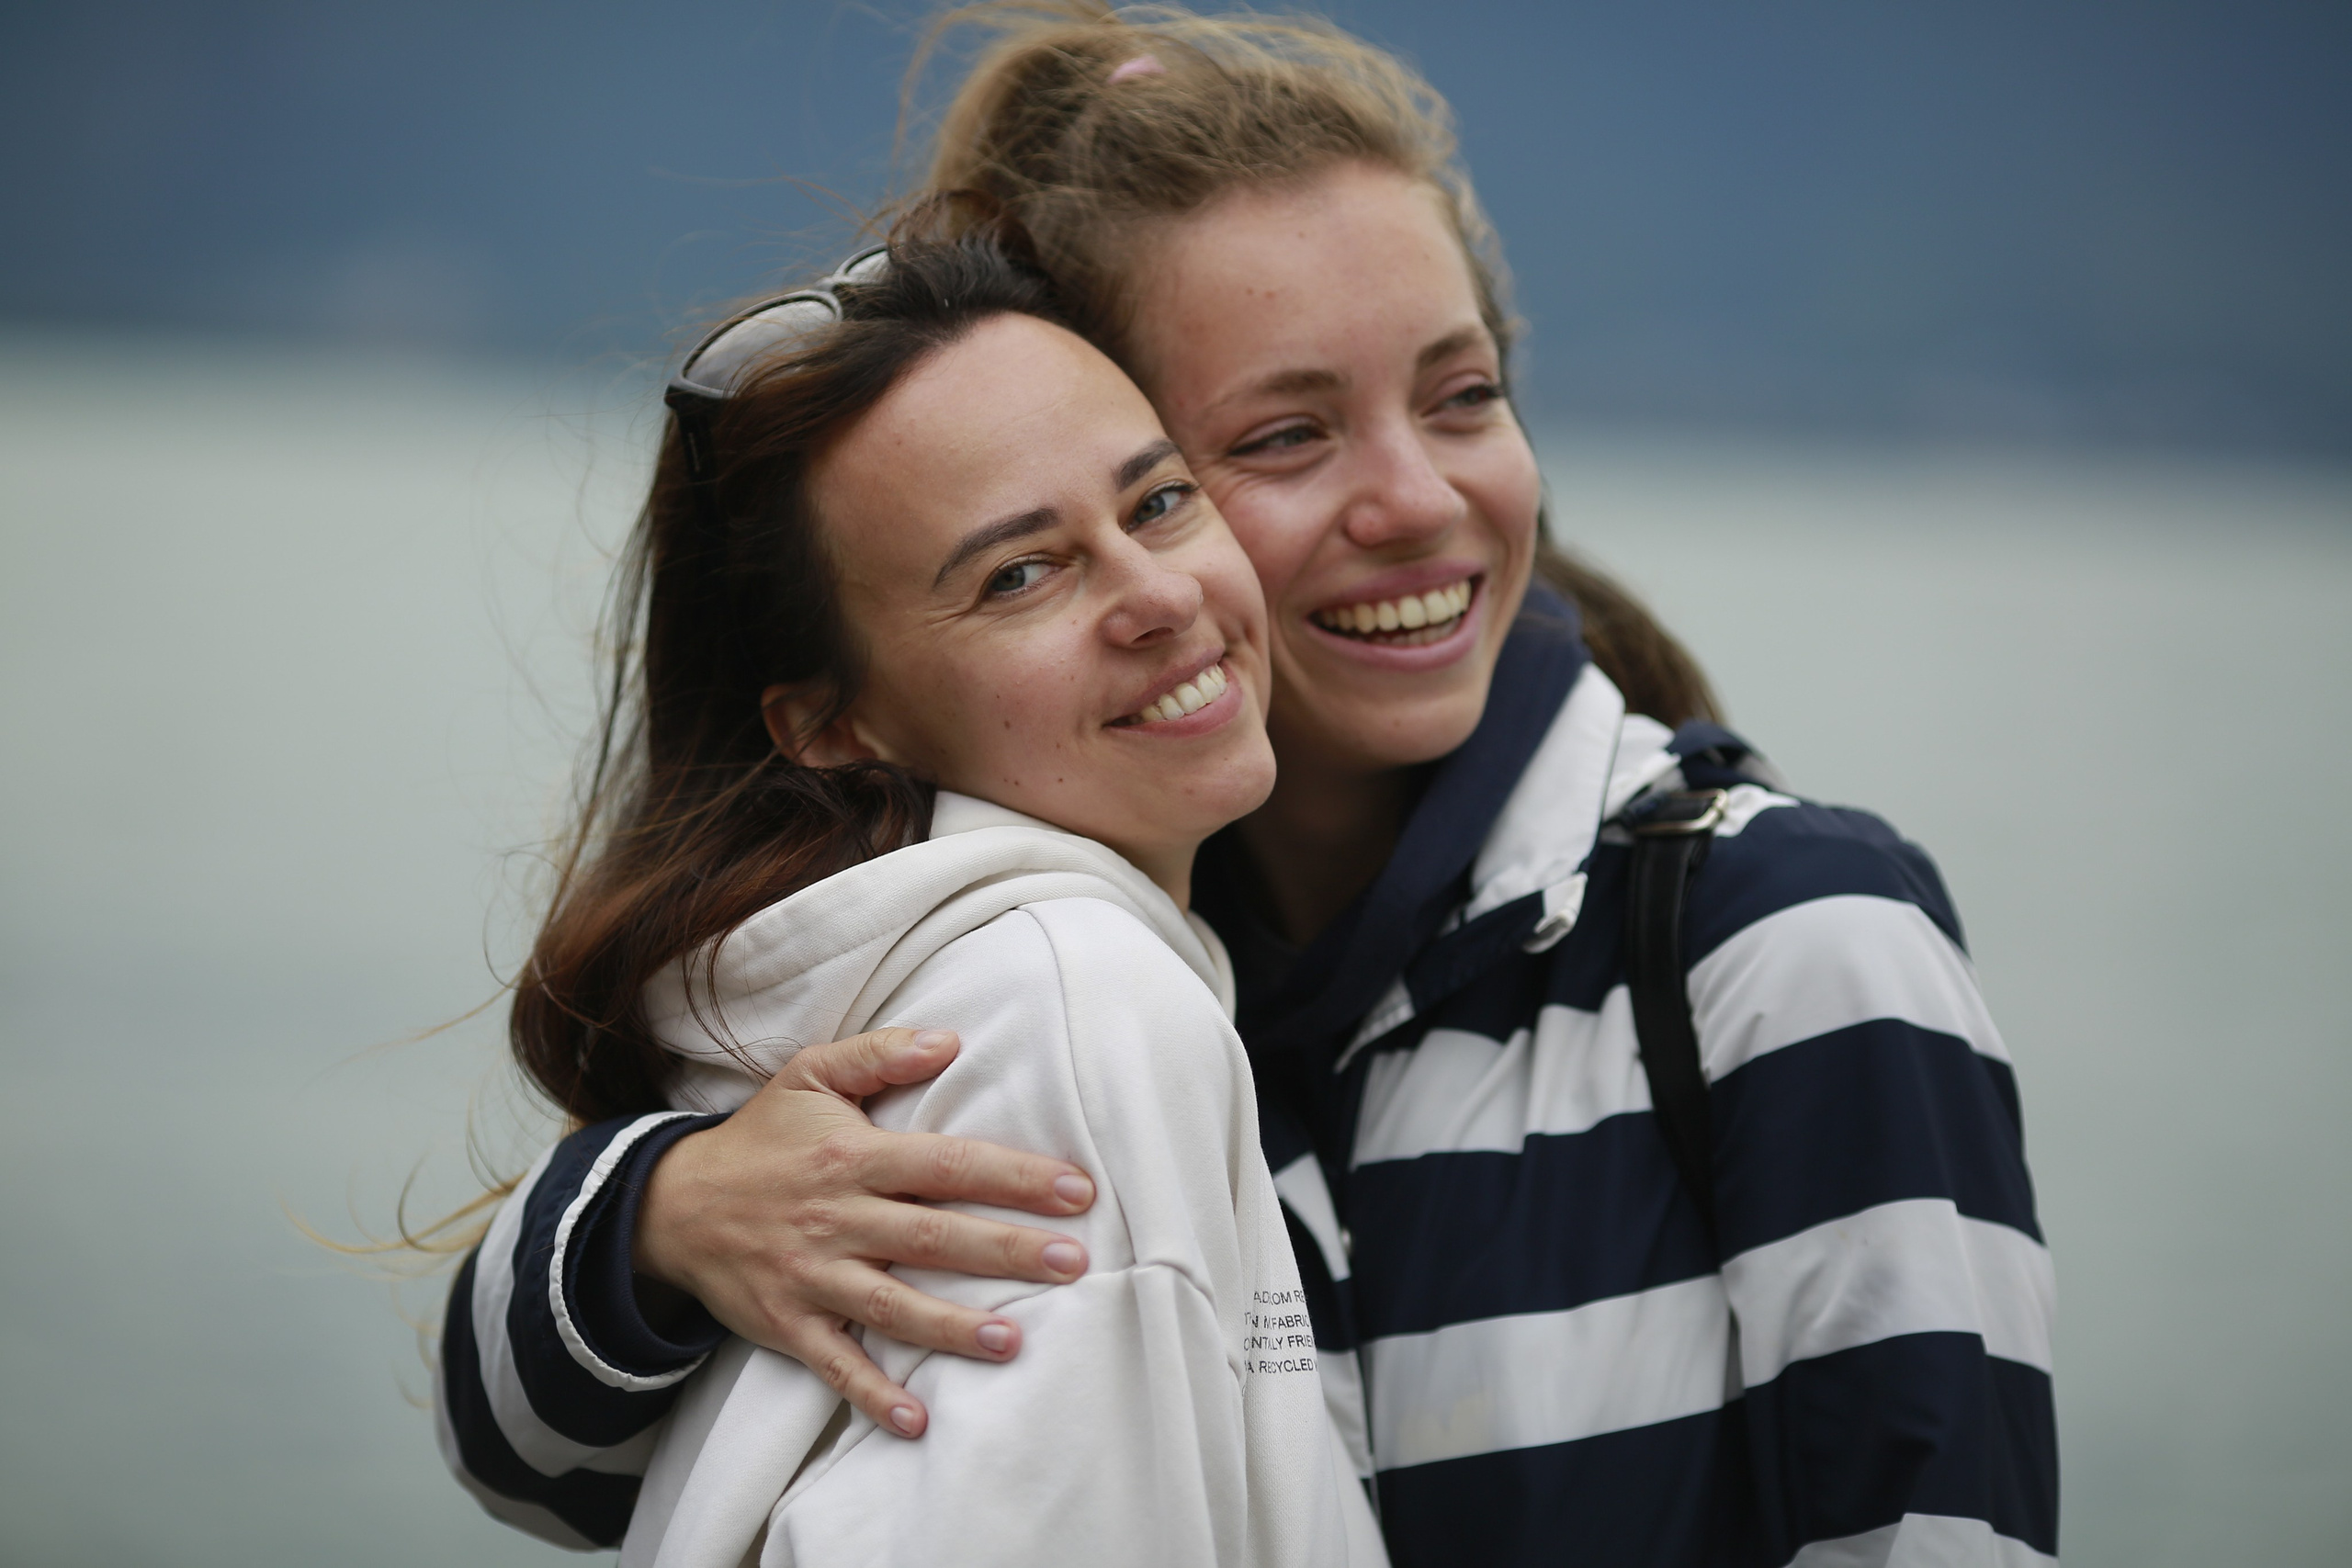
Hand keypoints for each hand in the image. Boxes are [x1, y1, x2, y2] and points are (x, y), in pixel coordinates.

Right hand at [633, 1027, 1094, 1438]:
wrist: (671, 1204)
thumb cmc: (760, 1138)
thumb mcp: (808, 1075)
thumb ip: (880, 1053)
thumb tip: (950, 1040)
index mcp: (852, 1156)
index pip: (945, 1164)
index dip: (1013, 1177)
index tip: (1075, 1190)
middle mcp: (836, 1218)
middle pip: (932, 1237)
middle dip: (1004, 1251)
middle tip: (1072, 1263)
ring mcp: (810, 1276)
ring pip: (890, 1306)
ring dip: (950, 1327)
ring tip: (1011, 1341)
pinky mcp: (787, 1323)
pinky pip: (834, 1365)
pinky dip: (872, 1395)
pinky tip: (916, 1421)